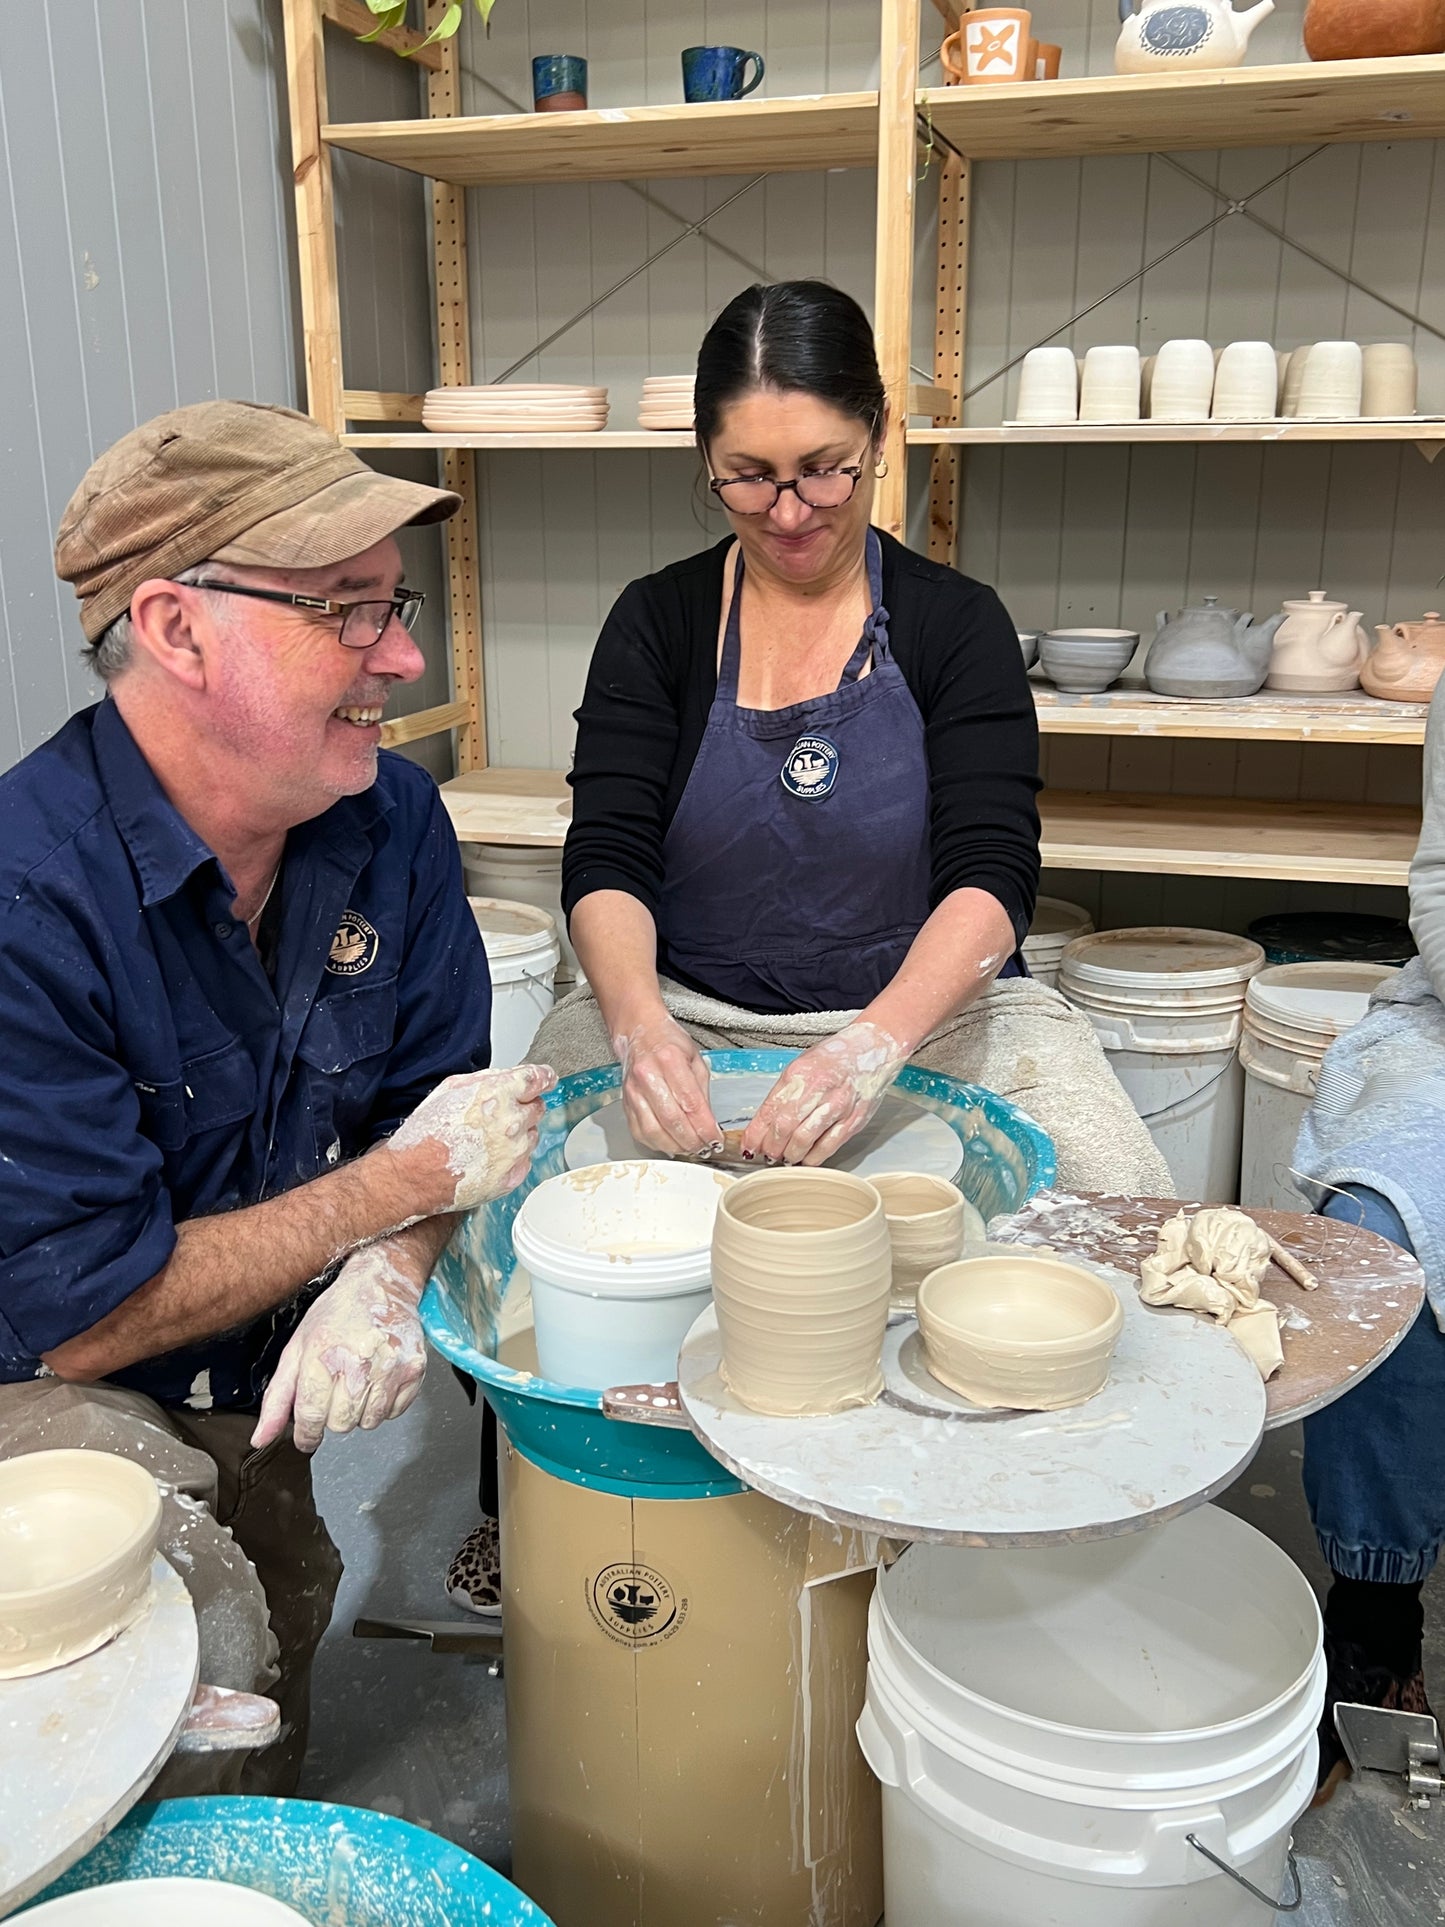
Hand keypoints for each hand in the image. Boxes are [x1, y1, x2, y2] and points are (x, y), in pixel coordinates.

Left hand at [251, 1246, 426, 1453]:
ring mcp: (390, 1367)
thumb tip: (261, 1438)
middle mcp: (358, 1363)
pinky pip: (394, 1412)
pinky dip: (384, 1404)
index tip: (306, 1436)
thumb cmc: (337, 1314)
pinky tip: (378, 1379)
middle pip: (340, 1424)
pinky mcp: (414, 1370)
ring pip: (369, 1422)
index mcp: (322, 1356)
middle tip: (336, 1389)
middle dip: (333, 1415)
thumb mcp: (297, 1349)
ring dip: (360, 1411)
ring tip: (358, 1381)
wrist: (382, 1285)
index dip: (306, 1433)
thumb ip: (278, 1397)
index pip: (311, 1416)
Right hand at [385, 1063, 555, 1212]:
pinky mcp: (512, 1177)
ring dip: (517, 1134)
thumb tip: (508, 1077)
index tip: (547, 1079)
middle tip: (497, 1116)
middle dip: (524, 1107)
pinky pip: (524, 1161)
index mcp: (497, 1095)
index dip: (543, 1077)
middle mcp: (512, 1123)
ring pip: (532, 1135)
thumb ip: (486, 1079)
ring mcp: (514, 1152)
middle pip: (537, 1108)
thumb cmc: (425, 1133)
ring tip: (485, 1141)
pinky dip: (512, 1158)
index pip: (536, 1079)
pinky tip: (487, 1159)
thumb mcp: (450, 1089)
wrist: (413, 1176)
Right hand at [614, 1011, 720, 1156]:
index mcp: (669, 1060)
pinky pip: (640, 1132)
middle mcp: (647, 1075)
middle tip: (705, 1149)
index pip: (691, 1103)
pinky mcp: (625, 1103)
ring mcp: (632, 1091)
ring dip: (675, 1146)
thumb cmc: (670, 1044)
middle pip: (672, 1120)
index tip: (716, 1140)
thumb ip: (701, 1092)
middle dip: (692, 1141)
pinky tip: (671, 1143)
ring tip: (690, 1149)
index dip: (705, 1127)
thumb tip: (708, 1124)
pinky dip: (657, 1144)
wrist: (641, 1032)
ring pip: (654, 1131)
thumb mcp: (695, 1060)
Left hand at [741, 1021, 907, 1166]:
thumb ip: (784, 1093)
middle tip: (767, 1155)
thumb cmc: (834, 1058)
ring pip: (805, 1140)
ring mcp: (838, 1105)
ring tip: (785, 1158)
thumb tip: (765, 1123)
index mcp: (799, 1074)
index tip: (749, 1146)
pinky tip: (805, 1158)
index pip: (770, 1110)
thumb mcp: (801, 1066)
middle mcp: (818, 1089)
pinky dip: (813, 1158)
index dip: (756, 1133)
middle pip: (785, 1127)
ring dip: (790, 1155)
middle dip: (771, 1147)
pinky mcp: (854, 1120)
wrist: (872, 1049)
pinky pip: (828, 1146)